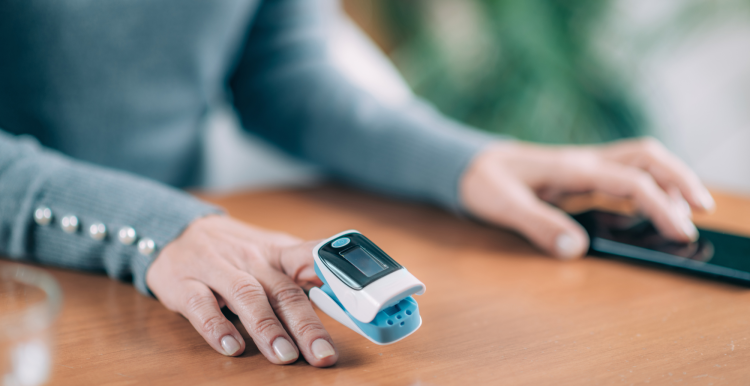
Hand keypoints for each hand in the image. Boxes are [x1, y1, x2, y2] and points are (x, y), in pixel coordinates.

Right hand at [146, 215, 336, 366]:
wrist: (177, 231)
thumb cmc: (235, 251)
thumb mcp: (273, 253)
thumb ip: (304, 273)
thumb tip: (345, 298)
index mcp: (277, 253)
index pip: (312, 259)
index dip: (335, 278)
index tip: (356, 301)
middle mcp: (251, 260)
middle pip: (284, 290)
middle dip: (306, 325)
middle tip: (322, 354)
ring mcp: (217, 269)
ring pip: (246, 296)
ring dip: (267, 328)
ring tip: (284, 356)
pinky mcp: (184, 284)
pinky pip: (201, 305)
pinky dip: (216, 327)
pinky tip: (231, 346)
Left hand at [460, 137, 714, 258]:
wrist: (463, 163)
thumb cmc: (480, 180)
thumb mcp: (501, 205)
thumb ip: (537, 225)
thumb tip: (576, 248)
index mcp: (571, 167)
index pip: (630, 182)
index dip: (660, 206)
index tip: (681, 233)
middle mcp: (583, 161)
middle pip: (646, 157)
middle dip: (679, 179)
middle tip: (702, 210)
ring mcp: (581, 166)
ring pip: (638, 162)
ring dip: (666, 180)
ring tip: (685, 211)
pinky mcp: (576, 176)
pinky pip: (619, 176)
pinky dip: (642, 189)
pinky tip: (644, 211)